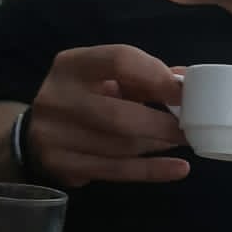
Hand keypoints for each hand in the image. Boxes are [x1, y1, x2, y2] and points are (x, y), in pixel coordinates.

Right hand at [26, 45, 189, 187]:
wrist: (39, 132)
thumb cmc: (86, 98)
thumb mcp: (108, 78)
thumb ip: (145, 77)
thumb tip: (186, 83)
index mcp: (72, 64)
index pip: (119, 60)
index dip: (156, 76)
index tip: (184, 93)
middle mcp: (57, 97)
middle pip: (120, 115)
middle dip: (162, 125)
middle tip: (192, 129)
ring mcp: (54, 134)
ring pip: (120, 146)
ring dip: (157, 145)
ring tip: (180, 142)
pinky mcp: (60, 164)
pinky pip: (115, 170)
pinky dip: (152, 170)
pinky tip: (178, 168)